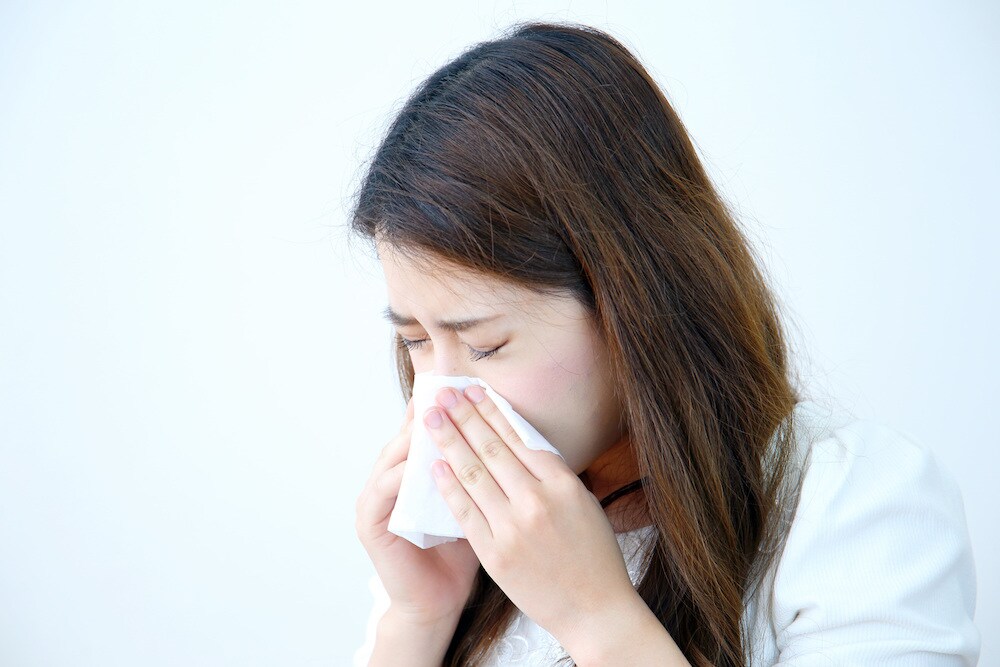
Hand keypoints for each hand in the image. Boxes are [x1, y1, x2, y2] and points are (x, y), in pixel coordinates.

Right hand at [355, 395, 481, 626]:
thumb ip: (481, 468)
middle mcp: (391, 476)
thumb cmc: (462, 552)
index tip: (466, 380)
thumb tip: (511, 428)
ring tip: (438, 419)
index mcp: (415, 468)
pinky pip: (385, 490)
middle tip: (449, 388)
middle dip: (430, 411)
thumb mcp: (476, 500)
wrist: (440, 603)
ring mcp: (375, 497)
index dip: (444, 403)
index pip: (427, 427)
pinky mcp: (369, 522)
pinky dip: (403, 475)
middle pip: (408, 434)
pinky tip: (422, 464)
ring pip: (395, 457)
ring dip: (415, 439)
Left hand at [424, 385, 638, 640]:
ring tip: (430, 420)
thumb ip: (551, 473)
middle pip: (491, 449)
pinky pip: (464, 511)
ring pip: (472, 475)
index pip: (518, 437)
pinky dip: (448, 486)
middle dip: (463, 417)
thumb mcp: (583, 502)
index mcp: (563, 484)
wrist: (594, 610)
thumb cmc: (593, 555)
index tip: (471, 390)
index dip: (491, 411)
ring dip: (448, 442)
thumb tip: (518, 441)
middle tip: (441, 394)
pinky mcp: (494, 553)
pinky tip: (434, 465)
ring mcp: (512, 528)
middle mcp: (537, 501)